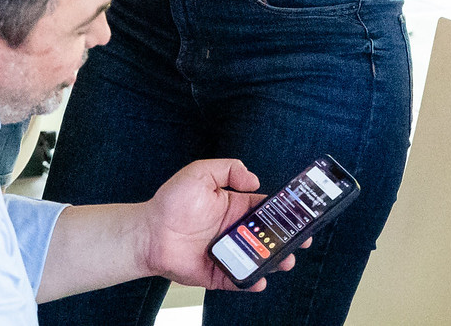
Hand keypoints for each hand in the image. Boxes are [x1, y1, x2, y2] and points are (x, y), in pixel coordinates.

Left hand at [140, 159, 299, 293]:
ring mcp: (229, 253)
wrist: (148, 233)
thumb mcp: (199, 173)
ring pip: (260, 259)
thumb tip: (255, 180)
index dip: (286, 212)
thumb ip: (228, 169)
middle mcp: (235, 231)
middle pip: (269, 237)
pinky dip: (252, 281)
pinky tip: (260, 279)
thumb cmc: (171, 202)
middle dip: (289, 239)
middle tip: (302, 240)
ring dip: (276, 261)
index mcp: (235, 207)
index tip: (302, 213)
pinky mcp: (219, 274)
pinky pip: (241, 279)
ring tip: (285, 261)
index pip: (267, 209)